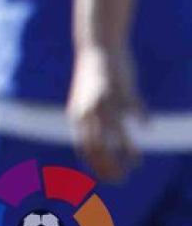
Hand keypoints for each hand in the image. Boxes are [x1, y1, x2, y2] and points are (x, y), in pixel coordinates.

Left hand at [68, 46, 140, 181]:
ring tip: (135, 162)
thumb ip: (89, 122)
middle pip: (96, 145)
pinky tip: (148, 126)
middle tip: (122, 178)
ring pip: (115, 130)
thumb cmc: (93, 79)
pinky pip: (132, 107)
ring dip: (125, 149)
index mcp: (78, 116)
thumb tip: (95, 145)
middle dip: (108, 165)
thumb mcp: (85, 103)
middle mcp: (89, 110)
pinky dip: (140, 118)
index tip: (110, 178)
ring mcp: (105, 100)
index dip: (97, 166)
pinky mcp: (120, 88)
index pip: (85, 149)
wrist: (96, 47)